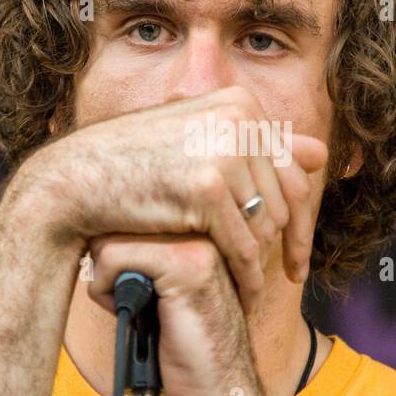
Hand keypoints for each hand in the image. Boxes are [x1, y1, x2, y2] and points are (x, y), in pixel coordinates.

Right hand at [24, 86, 327, 310]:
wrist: (75, 179)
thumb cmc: (133, 162)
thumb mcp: (199, 142)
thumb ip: (258, 146)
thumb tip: (320, 152)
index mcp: (241, 102)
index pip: (295, 169)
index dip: (303, 216)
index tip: (299, 252)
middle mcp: (238, 119)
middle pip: (289, 198)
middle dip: (289, 242)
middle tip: (289, 274)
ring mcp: (222, 150)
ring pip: (267, 224)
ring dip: (262, 260)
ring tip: (254, 283)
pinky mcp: (204, 187)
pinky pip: (243, 244)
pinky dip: (248, 274)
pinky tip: (245, 292)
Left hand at [86, 233, 251, 395]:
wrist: (219, 390)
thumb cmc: (186, 344)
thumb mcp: (163, 286)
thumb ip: (142, 250)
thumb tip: (89, 226)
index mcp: (200, 225)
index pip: (132, 209)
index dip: (114, 248)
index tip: (123, 283)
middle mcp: (202, 225)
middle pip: (118, 217)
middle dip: (108, 261)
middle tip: (129, 299)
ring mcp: (198, 241)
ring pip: (111, 236)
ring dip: (106, 278)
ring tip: (134, 307)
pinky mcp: (185, 264)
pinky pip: (114, 257)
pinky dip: (106, 290)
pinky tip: (131, 313)